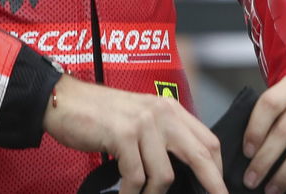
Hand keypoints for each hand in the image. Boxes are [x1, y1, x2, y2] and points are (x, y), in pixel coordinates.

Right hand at [42, 75, 226, 193]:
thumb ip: (163, 138)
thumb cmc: (101, 115)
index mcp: (171, 109)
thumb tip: (183, 171)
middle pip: (199, 155)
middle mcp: (162, 113)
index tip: (221, 187)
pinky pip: (136, 177)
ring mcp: (143, 123)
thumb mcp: (141, 119)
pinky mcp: (123, 136)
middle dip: (211, 184)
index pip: (207, 140)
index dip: (218, 168)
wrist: (65, 101)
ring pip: (165, 174)